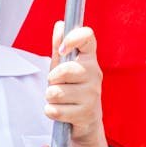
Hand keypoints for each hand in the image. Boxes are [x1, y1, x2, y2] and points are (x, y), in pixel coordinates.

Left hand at [45, 21, 103, 146]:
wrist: (85, 121)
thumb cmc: (72, 89)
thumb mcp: (63, 66)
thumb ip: (59, 46)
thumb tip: (60, 25)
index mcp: (89, 58)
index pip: (87, 36)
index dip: (72, 38)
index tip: (62, 50)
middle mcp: (95, 74)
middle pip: (65, 70)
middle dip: (52, 80)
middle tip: (56, 84)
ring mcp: (93, 94)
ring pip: (57, 93)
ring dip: (51, 98)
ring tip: (59, 99)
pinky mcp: (87, 113)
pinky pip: (56, 110)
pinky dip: (51, 112)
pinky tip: (60, 111)